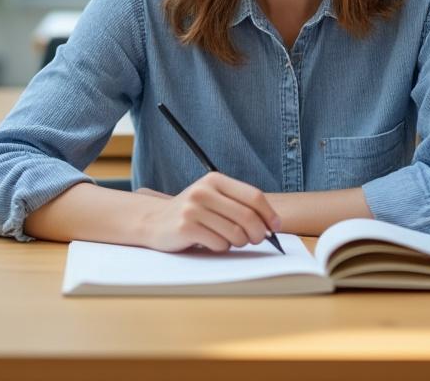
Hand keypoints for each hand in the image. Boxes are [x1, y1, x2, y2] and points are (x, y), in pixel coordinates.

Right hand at [137, 172, 279, 252]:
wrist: (154, 221)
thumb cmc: (192, 213)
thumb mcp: (213, 198)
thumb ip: (238, 205)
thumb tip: (271, 224)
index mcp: (215, 180)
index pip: (254, 196)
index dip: (269, 214)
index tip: (275, 227)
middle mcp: (203, 191)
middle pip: (248, 217)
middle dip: (258, 234)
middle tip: (254, 240)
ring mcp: (193, 209)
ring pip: (236, 234)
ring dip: (238, 243)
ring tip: (227, 240)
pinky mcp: (185, 227)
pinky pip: (219, 244)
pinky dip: (220, 248)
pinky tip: (209, 242)